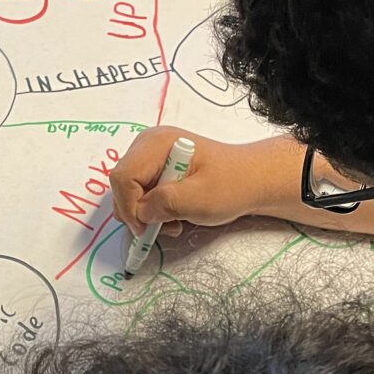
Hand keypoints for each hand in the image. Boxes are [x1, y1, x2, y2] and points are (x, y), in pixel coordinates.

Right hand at [110, 129, 267, 236]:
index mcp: (157, 143)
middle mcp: (148, 145)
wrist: (251, 180)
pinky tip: (172, 215)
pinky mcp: (155, 169)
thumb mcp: (200, 198)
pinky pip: (140, 193)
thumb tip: (141, 214)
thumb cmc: (231, 185)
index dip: (129, 206)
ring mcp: (151, 156)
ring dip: (146, 214)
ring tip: (173, 222)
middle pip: (122, 183)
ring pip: (129, 191)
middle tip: (162, 227)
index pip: (123, 177)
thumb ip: (166, 203)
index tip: (146, 229)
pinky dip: (152, 210)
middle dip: (137, 211)